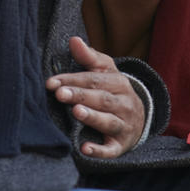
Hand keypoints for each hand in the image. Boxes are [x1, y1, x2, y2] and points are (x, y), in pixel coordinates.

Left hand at [46, 36, 145, 158]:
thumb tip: (73, 40)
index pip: (94, 80)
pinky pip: (111, 149)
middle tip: (60, 94)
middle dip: (80, 95)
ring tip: (76, 111)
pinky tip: (84, 148)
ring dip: (92, 117)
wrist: (138, 119)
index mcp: (119, 83)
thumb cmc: (114, 91)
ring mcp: (124, 125)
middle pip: (101, 98)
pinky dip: (99, 150)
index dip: (72, 80)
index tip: (51, 82)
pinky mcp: (120, 145)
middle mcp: (124, 103)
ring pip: (108, 121)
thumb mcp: (106, 71)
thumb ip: (88, 57)